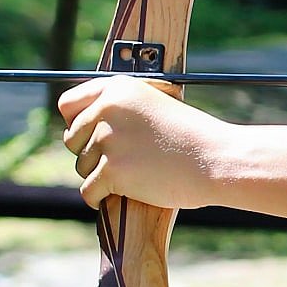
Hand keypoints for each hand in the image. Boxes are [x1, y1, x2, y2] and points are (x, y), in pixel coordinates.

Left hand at [58, 76, 235, 208]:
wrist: (218, 159)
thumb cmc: (193, 137)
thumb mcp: (155, 106)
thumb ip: (120, 110)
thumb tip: (84, 128)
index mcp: (117, 88)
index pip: (68, 105)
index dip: (76, 123)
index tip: (88, 136)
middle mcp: (107, 109)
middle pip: (71, 139)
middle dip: (89, 153)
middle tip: (120, 161)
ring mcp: (108, 140)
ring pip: (81, 166)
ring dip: (101, 175)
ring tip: (134, 175)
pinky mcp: (112, 170)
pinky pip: (88, 191)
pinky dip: (100, 198)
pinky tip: (120, 195)